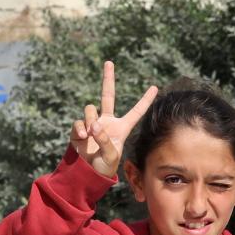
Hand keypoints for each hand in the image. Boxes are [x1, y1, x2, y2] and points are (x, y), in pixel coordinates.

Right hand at [72, 60, 156, 180]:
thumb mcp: (111, 156)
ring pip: (90, 108)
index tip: (155, 87)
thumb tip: (94, 127)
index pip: (136, 112)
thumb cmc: (105, 166)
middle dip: (108, 78)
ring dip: (90, 119)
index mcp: (121, 128)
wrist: (87, 172)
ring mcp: (93, 123)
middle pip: (108, 95)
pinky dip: (80, 127)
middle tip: (109, 62)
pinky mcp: (79, 128)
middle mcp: (107, 121)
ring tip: (91, 134)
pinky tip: (83, 137)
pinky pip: (79, 121)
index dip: (145, 100)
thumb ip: (105, 141)